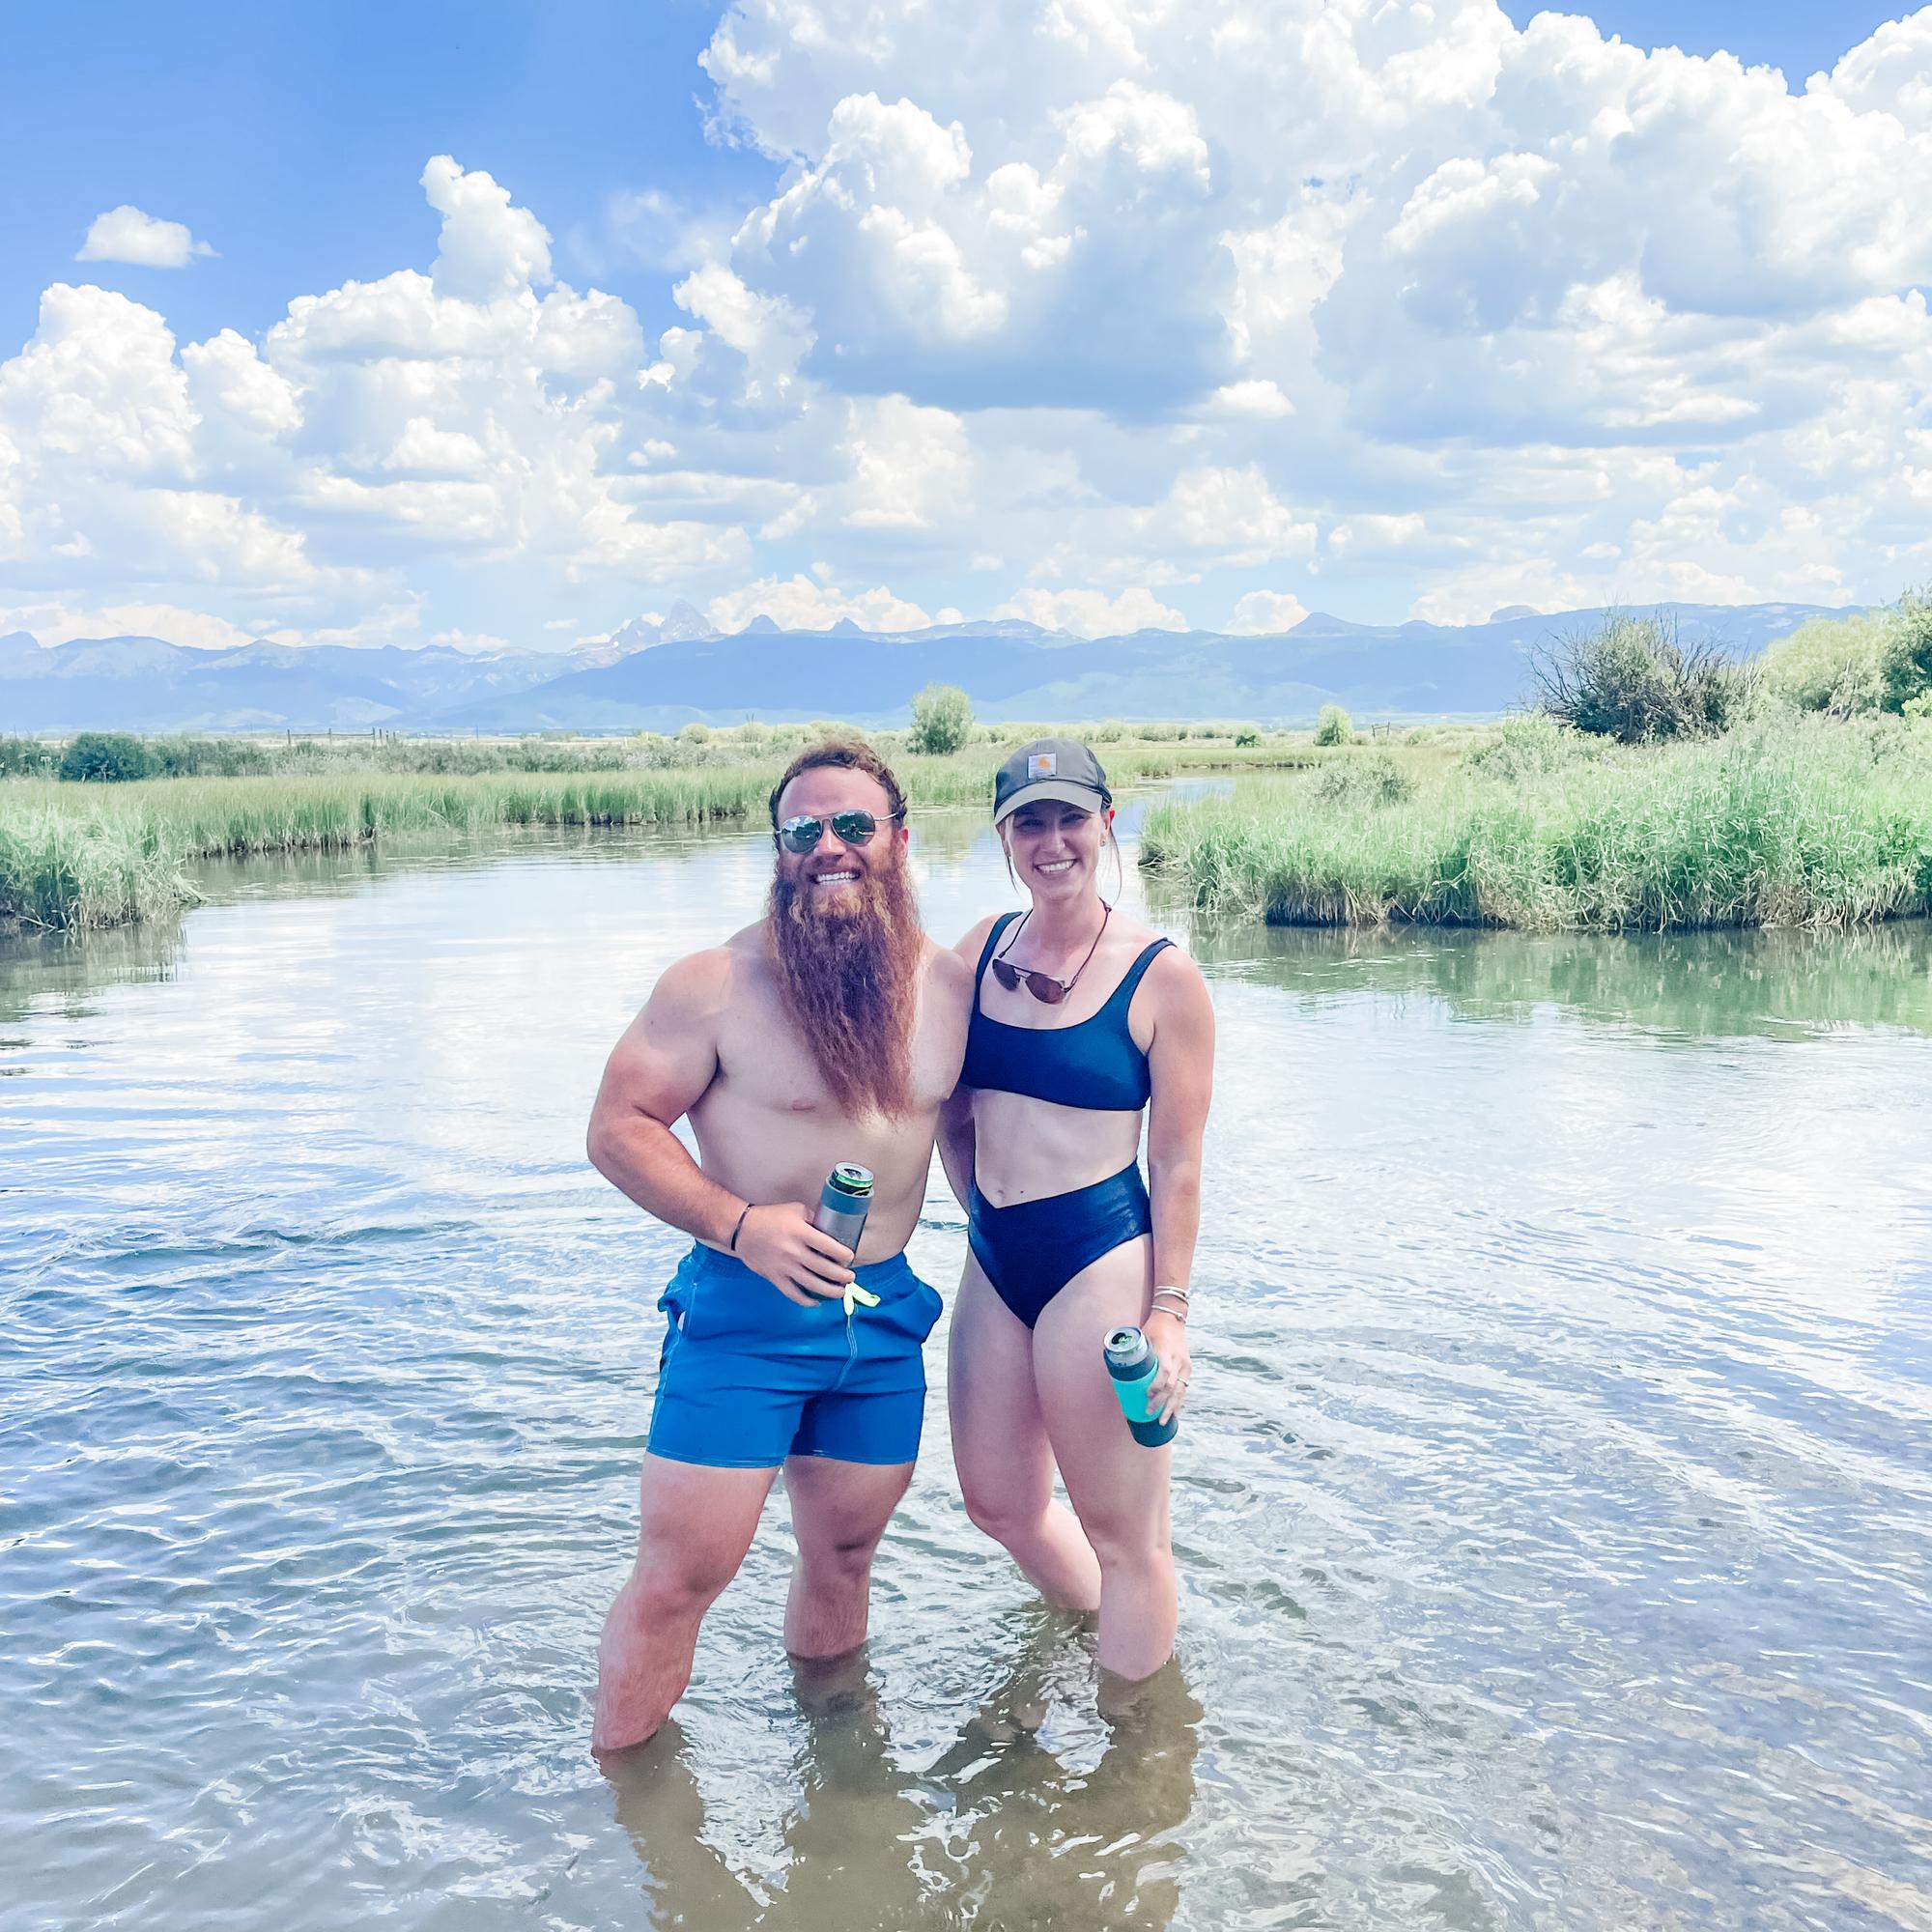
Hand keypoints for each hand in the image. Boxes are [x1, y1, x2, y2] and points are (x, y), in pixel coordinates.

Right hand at [732, 1202, 854, 1306]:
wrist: (742, 1229)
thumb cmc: (771, 1217)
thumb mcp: (796, 1210)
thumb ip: (814, 1219)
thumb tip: (832, 1230)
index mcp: (800, 1232)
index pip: (828, 1246)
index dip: (843, 1254)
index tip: (849, 1257)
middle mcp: (793, 1251)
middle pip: (824, 1268)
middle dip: (841, 1276)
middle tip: (850, 1277)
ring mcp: (784, 1267)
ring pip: (811, 1284)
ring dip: (830, 1290)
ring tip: (841, 1291)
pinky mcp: (774, 1277)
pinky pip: (792, 1293)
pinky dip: (806, 1301)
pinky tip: (816, 1302)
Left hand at [1142, 1307, 1192, 1426]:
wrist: (1172, 1319)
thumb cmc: (1154, 1328)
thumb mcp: (1143, 1336)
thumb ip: (1134, 1352)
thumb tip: (1115, 1368)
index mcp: (1166, 1350)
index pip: (1164, 1371)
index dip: (1156, 1385)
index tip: (1146, 1395)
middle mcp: (1178, 1359)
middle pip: (1171, 1385)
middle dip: (1160, 1402)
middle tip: (1148, 1412)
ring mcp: (1185, 1365)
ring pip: (1180, 1390)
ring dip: (1171, 1407)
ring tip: (1162, 1421)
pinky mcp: (1188, 1369)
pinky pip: (1184, 1388)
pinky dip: (1179, 1402)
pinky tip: (1174, 1413)